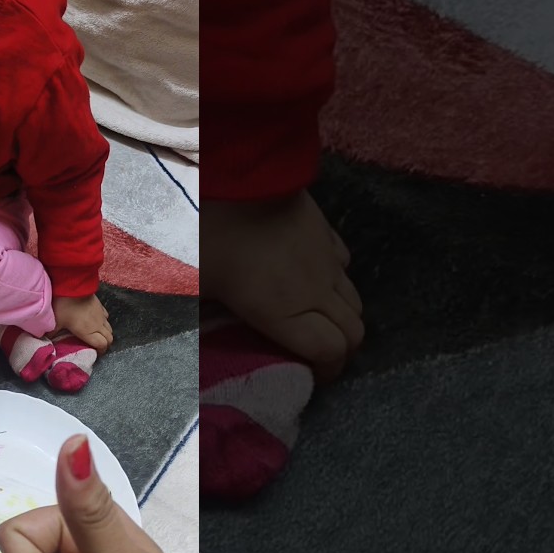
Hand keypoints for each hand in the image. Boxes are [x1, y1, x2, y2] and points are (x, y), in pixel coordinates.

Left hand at [51, 295, 112, 352]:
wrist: (73, 286)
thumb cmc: (65, 306)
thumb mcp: (56, 321)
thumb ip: (53, 332)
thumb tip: (47, 339)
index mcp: (88, 332)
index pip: (102, 345)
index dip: (101, 351)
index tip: (96, 353)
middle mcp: (98, 325)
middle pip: (109, 339)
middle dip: (105, 344)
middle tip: (98, 346)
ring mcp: (101, 316)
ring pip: (110, 329)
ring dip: (106, 334)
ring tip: (98, 335)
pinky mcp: (101, 307)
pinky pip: (106, 318)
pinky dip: (104, 322)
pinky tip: (96, 321)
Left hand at [204, 191, 363, 382]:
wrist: (241, 175)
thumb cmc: (213, 235)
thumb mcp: (199, 283)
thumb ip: (210, 313)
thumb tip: (208, 331)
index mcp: (285, 313)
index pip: (330, 353)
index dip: (328, 372)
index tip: (313, 377)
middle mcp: (316, 293)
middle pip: (353, 333)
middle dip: (342, 352)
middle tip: (320, 356)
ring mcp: (328, 263)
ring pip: (355, 302)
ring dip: (343, 320)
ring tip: (320, 323)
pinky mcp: (329, 235)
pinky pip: (346, 269)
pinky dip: (339, 283)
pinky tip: (317, 280)